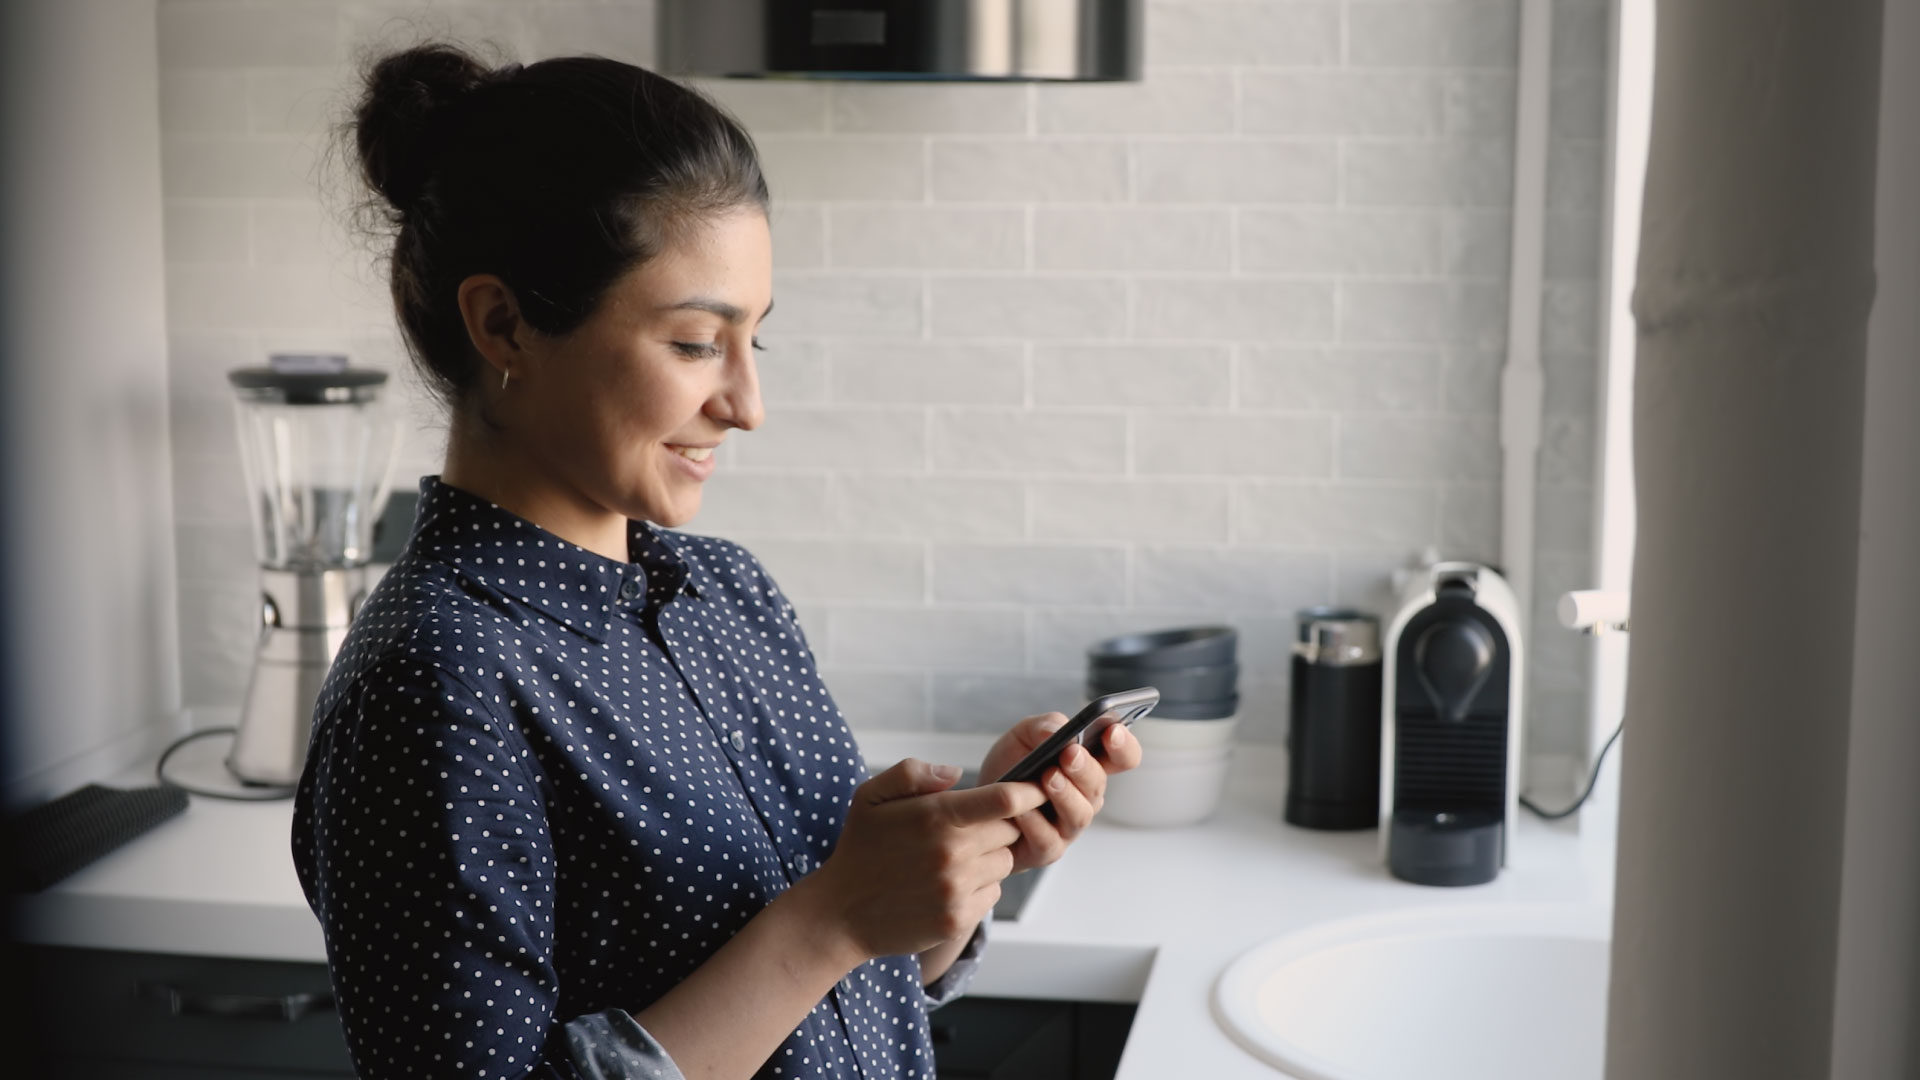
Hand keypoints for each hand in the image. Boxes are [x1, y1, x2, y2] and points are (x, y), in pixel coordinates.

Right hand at [803, 758, 1045, 960]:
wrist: (840, 913)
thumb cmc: (861, 847)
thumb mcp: (871, 796)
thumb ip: (913, 773)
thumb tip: (956, 772)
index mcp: (935, 817)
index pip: (1003, 799)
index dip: (1029, 791)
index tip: (1039, 786)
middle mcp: (951, 853)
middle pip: (1010, 830)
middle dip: (997, 825)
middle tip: (966, 830)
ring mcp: (956, 889)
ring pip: (1003, 862)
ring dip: (988, 857)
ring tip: (951, 860)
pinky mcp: (958, 919)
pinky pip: (992, 893)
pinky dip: (979, 887)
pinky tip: (947, 886)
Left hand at [977, 713, 1144, 873]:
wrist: (978, 804)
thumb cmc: (1011, 768)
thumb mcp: (1023, 736)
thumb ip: (1043, 726)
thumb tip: (1057, 731)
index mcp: (1089, 765)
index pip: (1123, 757)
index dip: (1123, 745)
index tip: (1111, 732)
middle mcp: (1085, 797)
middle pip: (1099, 785)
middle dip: (1086, 768)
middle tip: (1070, 753)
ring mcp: (1068, 825)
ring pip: (1080, 815)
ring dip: (1065, 795)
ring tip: (1047, 777)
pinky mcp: (1047, 849)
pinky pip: (1049, 839)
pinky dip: (1035, 822)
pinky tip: (1022, 809)